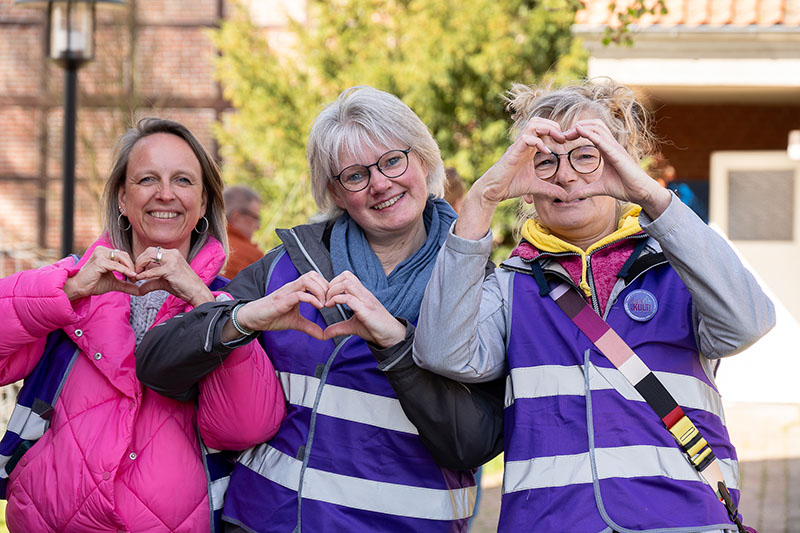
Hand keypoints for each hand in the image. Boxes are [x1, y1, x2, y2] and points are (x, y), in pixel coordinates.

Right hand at [63, 246, 139, 300]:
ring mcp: (100, 254)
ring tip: (133, 278)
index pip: (124, 255)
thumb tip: (139, 291)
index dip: (131, 265)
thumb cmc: (93, 284)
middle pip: (124, 255)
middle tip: (136, 278)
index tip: (135, 277)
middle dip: (132, 266)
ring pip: (121, 258)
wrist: (79, 288)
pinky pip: (116, 265)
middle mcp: (102, 250)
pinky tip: (131, 276)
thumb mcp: (114, 283)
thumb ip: (126, 285)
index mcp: (105, 253)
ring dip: (130, 268)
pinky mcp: (99, 261)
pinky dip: (125, 270)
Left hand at [134, 247, 213, 306]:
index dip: (141, 260)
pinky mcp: (171, 269)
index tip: (137, 270)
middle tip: (134, 273)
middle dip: (138, 262)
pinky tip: (140, 279)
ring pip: (149, 257)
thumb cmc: (184, 286)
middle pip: (148, 251)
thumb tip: (139, 288)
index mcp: (172, 253)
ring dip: (139, 266)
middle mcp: (172, 253)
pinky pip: (152, 271)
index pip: (151, 251)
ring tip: (137, 276)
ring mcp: (172, 260)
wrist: (197, 292)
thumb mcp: (164, 282)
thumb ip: (151, 282)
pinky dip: (144, 275)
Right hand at [233, 272, 327, 340]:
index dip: (326, 286)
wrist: (252, 319)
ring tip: (324, 303)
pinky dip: (311, 299)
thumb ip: (309, 327)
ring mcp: (286, 292)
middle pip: (313, 274)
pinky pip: (299, 294)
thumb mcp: (295, 323)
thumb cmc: (272, 317)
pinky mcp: (281, 301)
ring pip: (307, 280)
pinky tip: (318, 306)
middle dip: (325, 286)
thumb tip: (323, 335)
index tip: (331, 299)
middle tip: (330, 301)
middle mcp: (292, 287)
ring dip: (319, 290)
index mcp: (296, 289)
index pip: (315, 278)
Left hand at [322, 271, 405, 347]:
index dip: (334, 282)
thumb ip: (338, 327)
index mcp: (362, 294)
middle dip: (331, 284)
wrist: (391, 335)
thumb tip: (325, 333)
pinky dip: (336, 300)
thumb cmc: (375, 328)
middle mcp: (364, 294)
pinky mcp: (365, 310)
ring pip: (347, 283)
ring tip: (328, 302)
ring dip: (333, 290)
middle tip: (325, 298)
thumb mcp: (352, 326)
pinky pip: (349, 298)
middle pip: (346, 276)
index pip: (347, 276)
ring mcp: (365, 300)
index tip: (327, 296)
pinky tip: (332, 306)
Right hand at [456, 118, 567, 239]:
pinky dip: (539, 142)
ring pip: (533, 124)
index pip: (543, 128)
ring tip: (557, 140)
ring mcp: (518, 146)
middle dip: (553, 125)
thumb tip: (566, 197)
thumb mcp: (536, 187)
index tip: (567, 141)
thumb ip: (551, 190)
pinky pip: (526, 138)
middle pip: (538, 120)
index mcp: (529, 147)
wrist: (494, 190)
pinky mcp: (513, 152)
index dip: (556, 131)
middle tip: (563, 138)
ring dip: (548, 128)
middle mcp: (524, 143)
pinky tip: (547, 152)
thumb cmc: (511, 186)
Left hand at [562, 119, 670, 218]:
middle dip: (578, 126)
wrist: (640, 193)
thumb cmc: (624, 187)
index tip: (564, 139)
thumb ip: (584, 191)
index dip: (578, 131)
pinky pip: (602, 140)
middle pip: (594, 125)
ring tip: (569, 132)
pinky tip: (579, 131)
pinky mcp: (617, 154)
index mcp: (607, 149)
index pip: (592, 132)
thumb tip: (568, 198)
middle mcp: (611, 145)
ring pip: (598, 128)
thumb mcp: (598, 189)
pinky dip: (590, 134)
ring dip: (582, 127)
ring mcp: (615, 148)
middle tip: (563, 136)